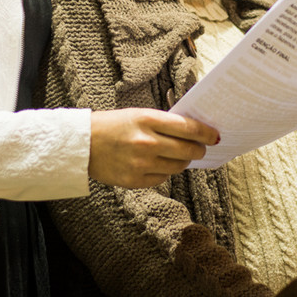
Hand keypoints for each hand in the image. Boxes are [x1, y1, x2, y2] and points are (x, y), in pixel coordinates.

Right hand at [88, 108, 218, 187]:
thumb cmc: (113, 125)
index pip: (188, 128)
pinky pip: (162, 179)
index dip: (206, 133)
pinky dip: (164, 172)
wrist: (81, 144)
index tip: (215, 135)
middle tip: (201, 147)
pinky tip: (157, 164)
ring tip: (178, 155)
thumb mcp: (138, 115)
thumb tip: (194, 133)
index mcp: (147, 120)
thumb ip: (164, 123)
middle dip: (199, 149)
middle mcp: (146, 142)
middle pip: (188, 150)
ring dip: (183, 161)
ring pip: (178, 167)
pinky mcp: (134, 181)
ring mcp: (140, 164)